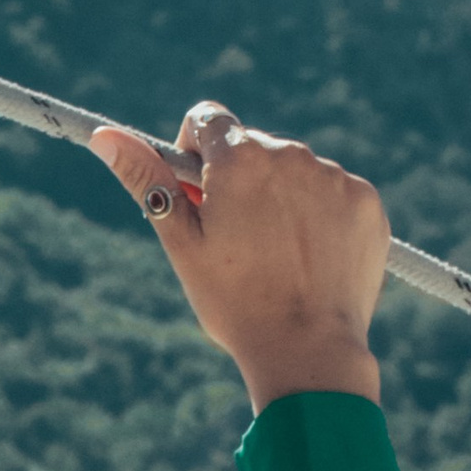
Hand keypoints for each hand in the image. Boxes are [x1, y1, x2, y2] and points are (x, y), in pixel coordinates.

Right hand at [91, 101, 388, 409]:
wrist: (309, 351)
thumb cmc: (235, 303)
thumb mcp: (181, 243)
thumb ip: (146, 181)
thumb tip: (104, 136)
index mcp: (240, 159)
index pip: (207, 118)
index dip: (194, 154)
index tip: (199, 195)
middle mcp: (292, 154)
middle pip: (251, 146)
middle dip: (238, 180)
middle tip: (236, 239)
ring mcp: (335, 177)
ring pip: (294, 170)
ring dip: (280, 197)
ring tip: (276, 256)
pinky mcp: (366, 201)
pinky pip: (333, 192)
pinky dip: (319, 215)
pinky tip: (310, 258)